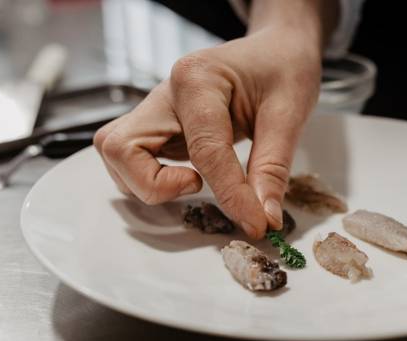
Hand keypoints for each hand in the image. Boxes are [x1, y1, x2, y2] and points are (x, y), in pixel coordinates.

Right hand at [94, 26, 321, 238]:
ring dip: (146, 183)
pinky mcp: (157, 127)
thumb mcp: (290, 112)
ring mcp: (155, 110)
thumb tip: (264, 218)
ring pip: (116, 154)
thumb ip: (272, 168)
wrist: (275, 49)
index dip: (230, 195)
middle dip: (155, 186)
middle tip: (199, 188)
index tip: (257, 224)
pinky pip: (130, 158)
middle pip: (122, 148)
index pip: (204, 150)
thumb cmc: (282, 68)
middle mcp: (165, 93)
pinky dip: (149, 178)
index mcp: (197, 78)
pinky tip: (190, 178)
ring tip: (196, 182)